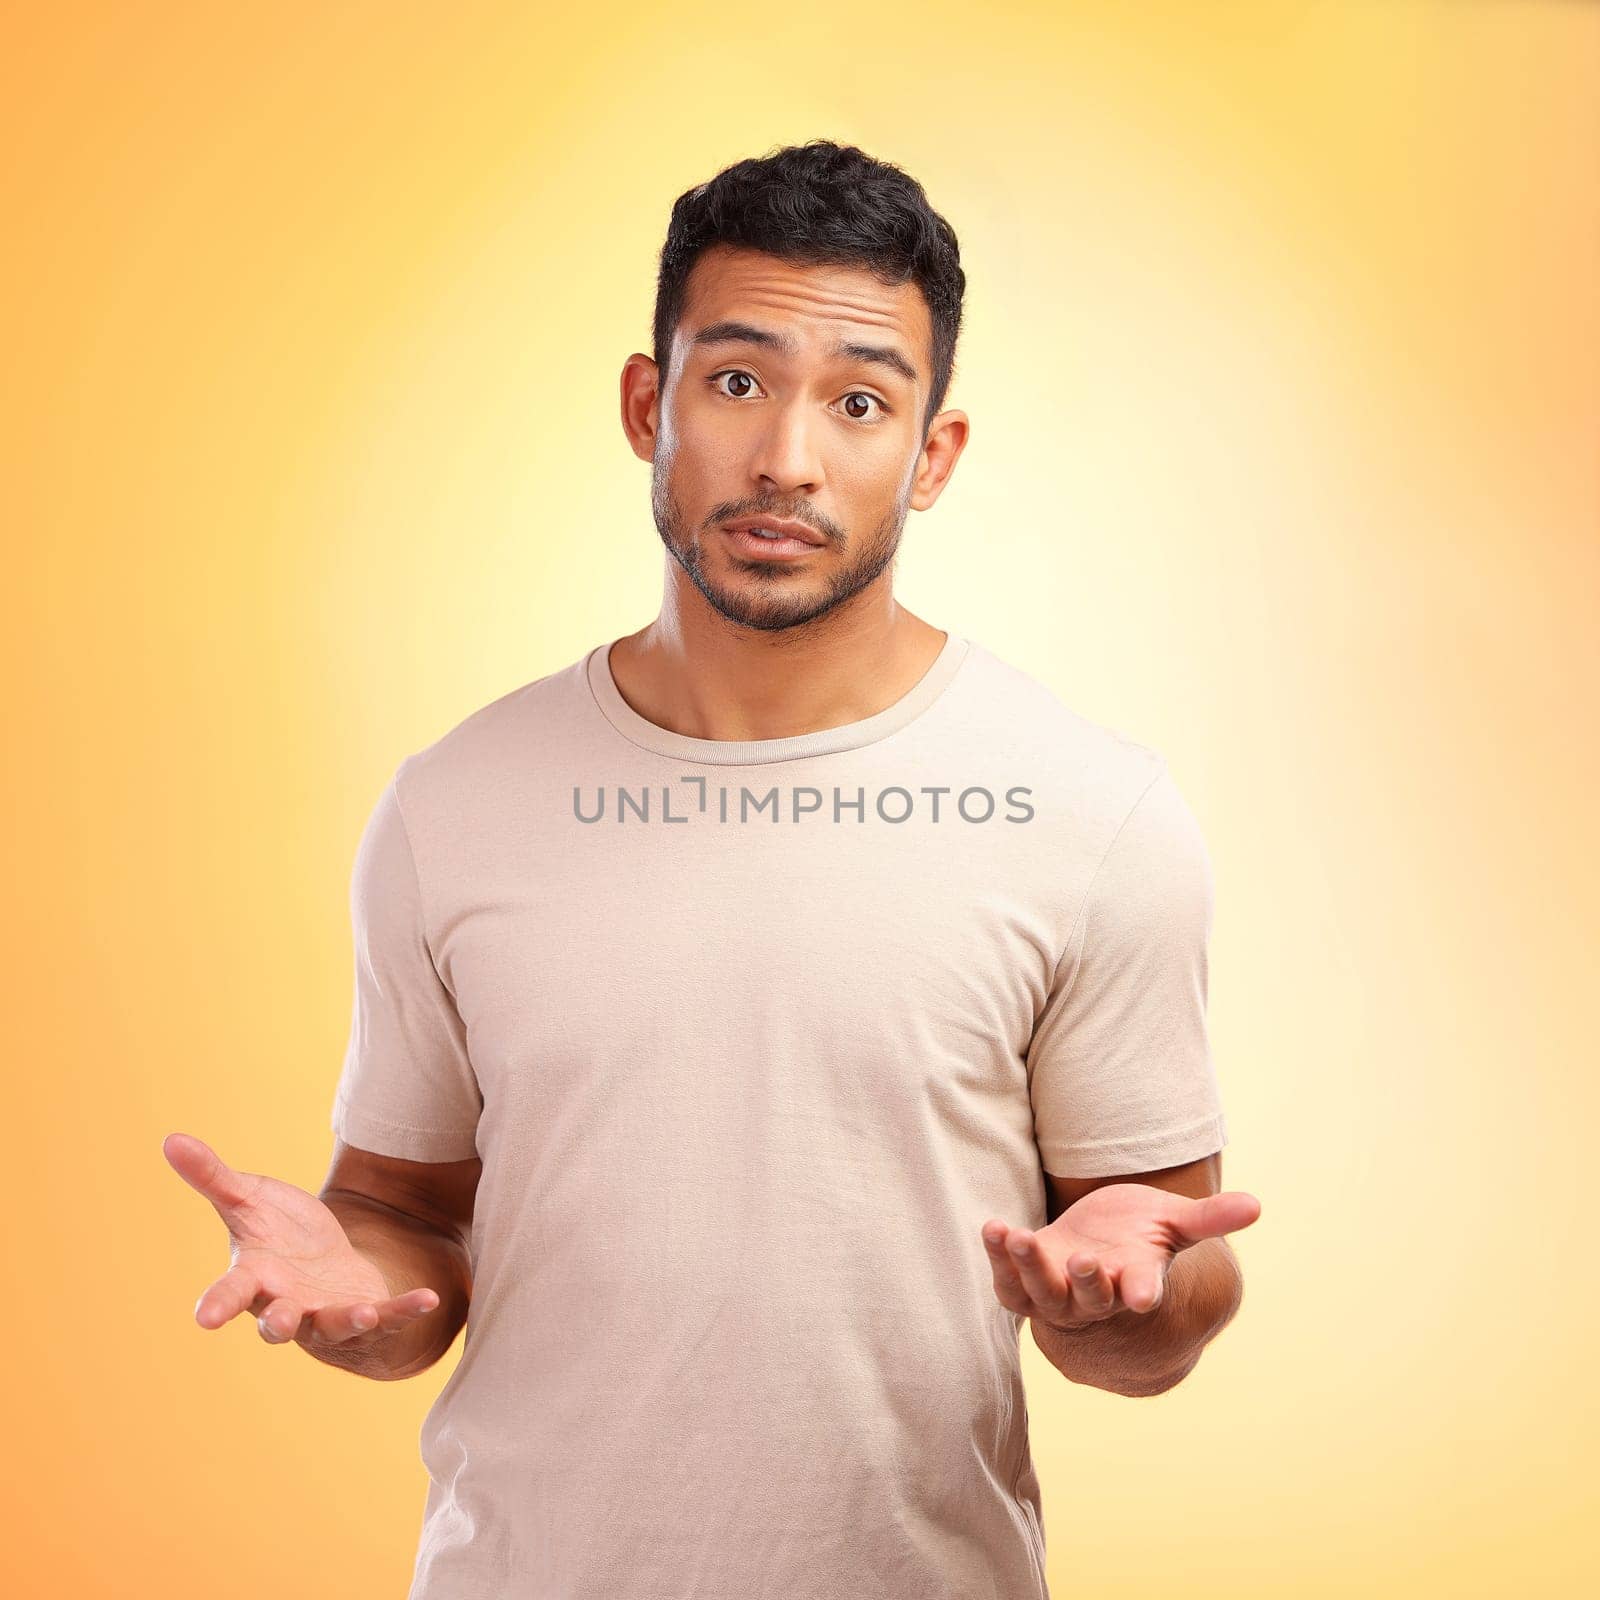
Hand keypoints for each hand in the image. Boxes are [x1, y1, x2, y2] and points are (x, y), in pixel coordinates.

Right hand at [163, 1131, 441, 1349]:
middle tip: (277, 1325)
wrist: (323, 1269)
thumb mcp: (247, 1200)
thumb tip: (169, 1138)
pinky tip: (429, 1297)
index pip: (232, 1291)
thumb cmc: (276, 1235)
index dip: (217, 1303)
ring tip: (364, 1313)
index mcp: (256, 1277)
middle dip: (277, 1324)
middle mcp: (287, 1304)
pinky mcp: (366, 1314)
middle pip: (277, 1322)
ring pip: (333, 1326)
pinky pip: (388, 1317)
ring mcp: (326, 1315)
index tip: (202, 1318)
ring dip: (348, 1320)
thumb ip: (212, 1177)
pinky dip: (406, 1310)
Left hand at [981, 1182, 1260, 1329]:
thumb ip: (1209, 1217)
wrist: (1100, 1246)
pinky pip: (1009, 1283)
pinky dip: (998, 1259)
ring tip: (1014, 1236)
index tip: (1143, 1296)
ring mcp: (1058, 1293)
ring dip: (1028, 1267)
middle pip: (1089, 1299)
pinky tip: (993, 1229)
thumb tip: (1257, 1205)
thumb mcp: (1174, 1221)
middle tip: (1086, 1262)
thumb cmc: (1140, 1233)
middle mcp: (1096, 1296)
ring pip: (1042, 1293)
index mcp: (1136, 1282)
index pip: (1142, 1292)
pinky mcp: (1026, 1283)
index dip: (1143, 1293)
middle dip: (1086, 1283)